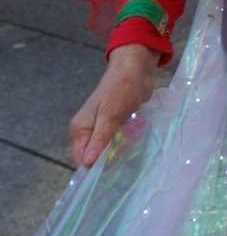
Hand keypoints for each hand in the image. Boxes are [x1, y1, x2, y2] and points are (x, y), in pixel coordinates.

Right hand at [70, 43, 157, 167]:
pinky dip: (131, 134)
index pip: (82, 158)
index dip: (95, 165)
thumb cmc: (120, 90)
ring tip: (132, 125)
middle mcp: (89, 130)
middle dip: (114, 150)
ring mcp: (104, 128)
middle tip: (126, 137)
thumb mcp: (109, 116)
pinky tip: (136, 122)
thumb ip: (99, 140)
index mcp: (80, 129)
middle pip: (99, 155)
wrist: (136, 70)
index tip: (112, 164)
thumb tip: (87, 164)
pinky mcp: (117, 124)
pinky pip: (123, 138)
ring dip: (125, 140)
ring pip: (113, 148)